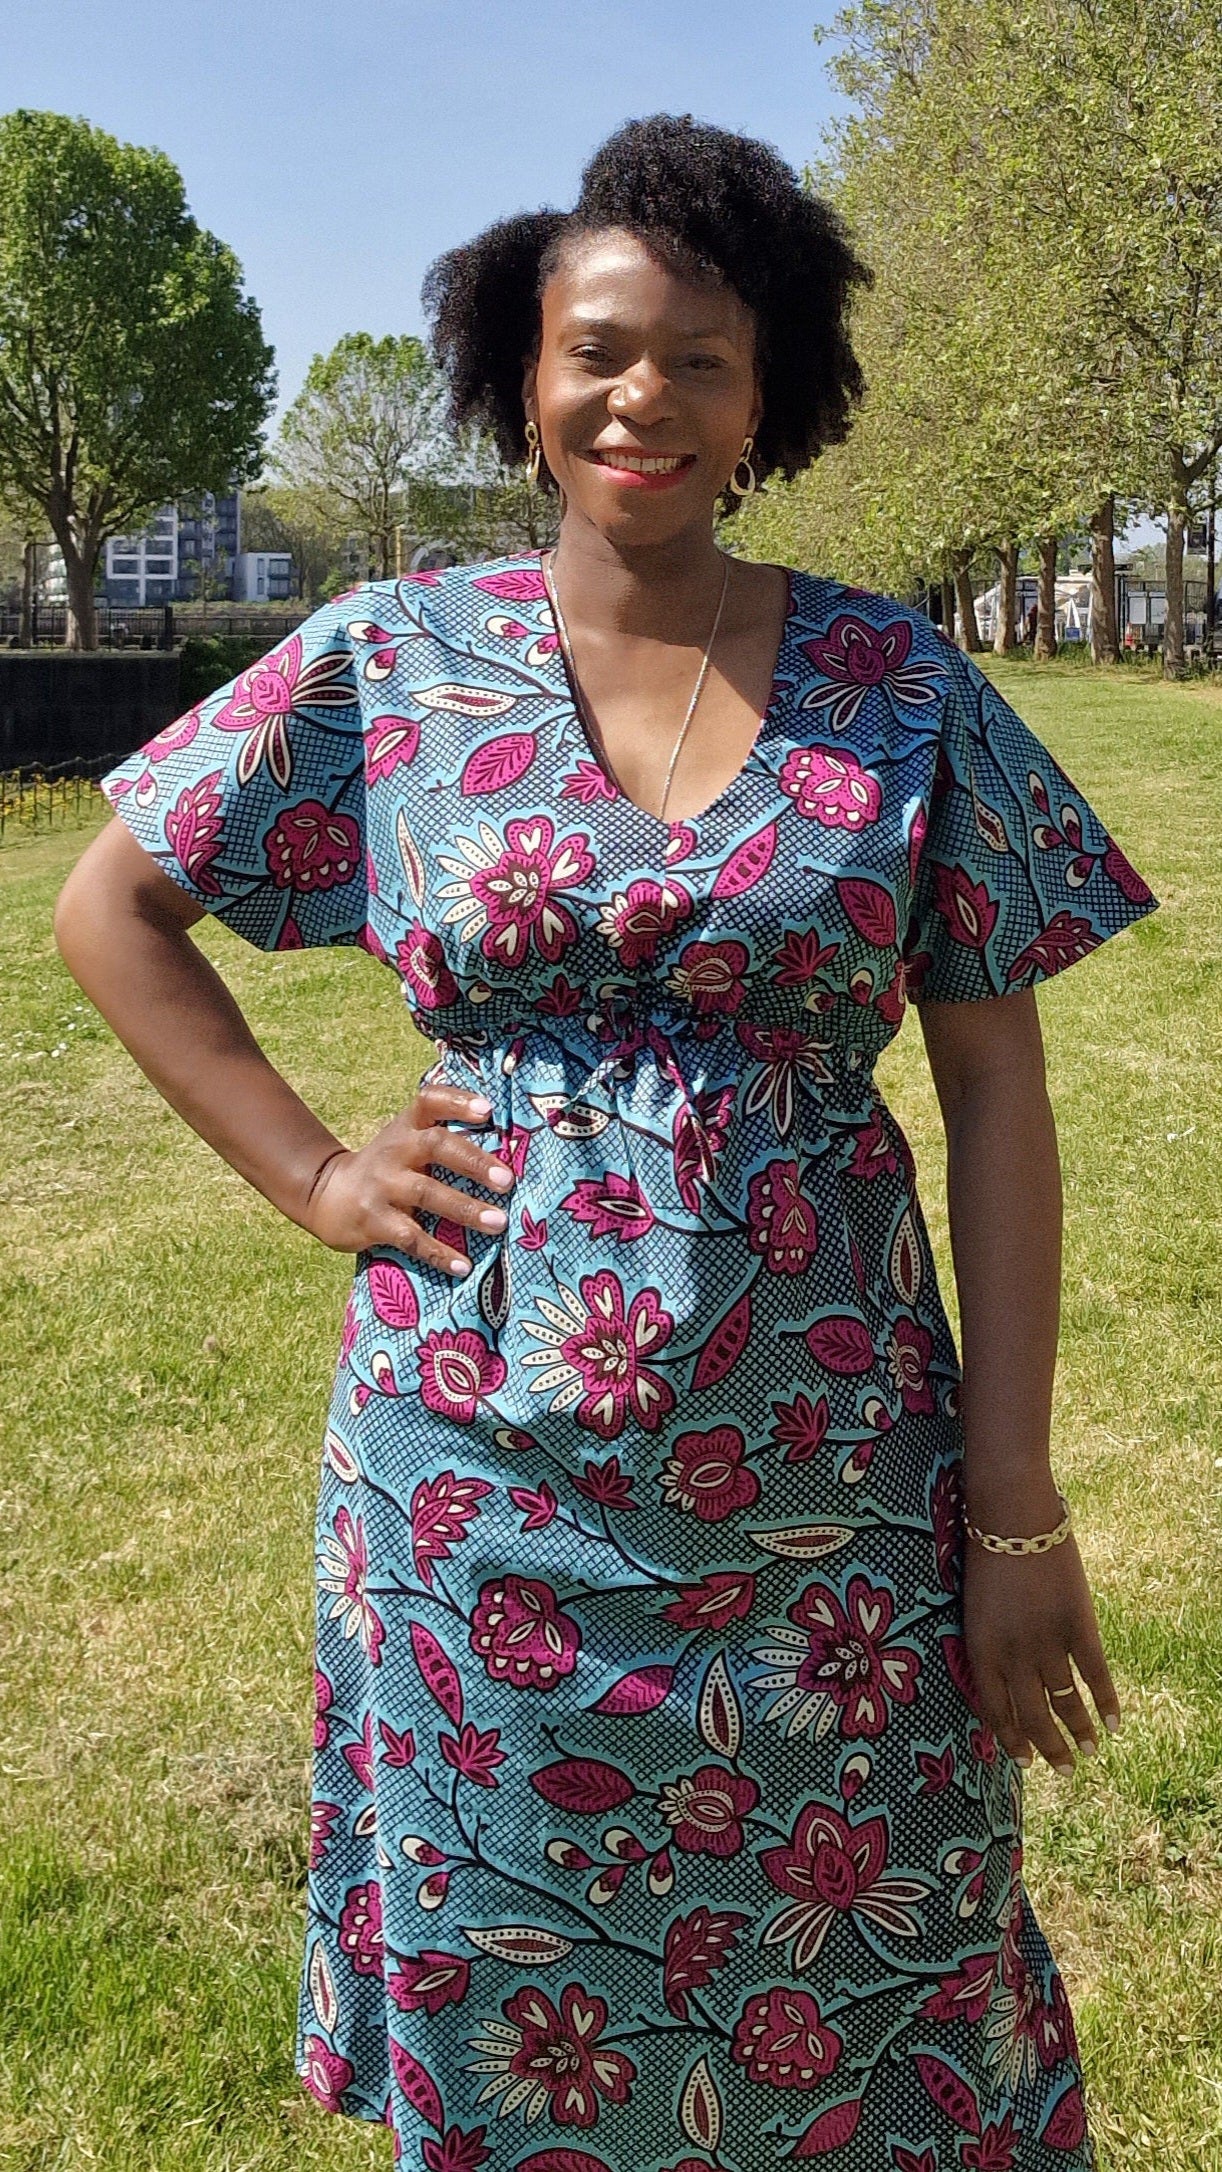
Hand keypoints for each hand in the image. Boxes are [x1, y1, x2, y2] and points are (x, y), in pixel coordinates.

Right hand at [304, 1085, 512, 1272]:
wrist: (327, 1194)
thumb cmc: (387, 1166)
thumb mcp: (404, 1140)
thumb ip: (441, 1137)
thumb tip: (507, 1151)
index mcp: (406, 1128)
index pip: (429, 1102)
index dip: (457, 1102)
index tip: (487, 1110)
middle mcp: (395, 1151)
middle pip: (435, 1145)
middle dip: (473, 1162)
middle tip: (507, 1181)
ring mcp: (382, 1186)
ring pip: (427, 1194)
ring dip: (465, 1209)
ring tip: (498, 1223)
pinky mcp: (374, 1222)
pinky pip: (411, 1239)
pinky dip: (439, 1253)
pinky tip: (463, 1266)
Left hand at [962, 1533, 1121, 1774]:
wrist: (1012, 1517)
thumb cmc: (986, 1554)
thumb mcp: (974, 1607)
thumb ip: (988, 1644)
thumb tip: (1004, 1680)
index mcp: (980, 1650)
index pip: (995, 1710)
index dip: (1012, 1739)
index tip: (1025, 1760)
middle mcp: (1012, 1655)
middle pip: (1033, 1715)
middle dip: (1049, 1747)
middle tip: (1062, 1768)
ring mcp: (1047, 1642)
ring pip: (1066, 1701)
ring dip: (1079, 1731)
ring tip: (1088, 1750)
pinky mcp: (1078, 1625)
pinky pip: (1095, 1674)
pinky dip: (1107, 1702)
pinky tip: (1114, 1724)